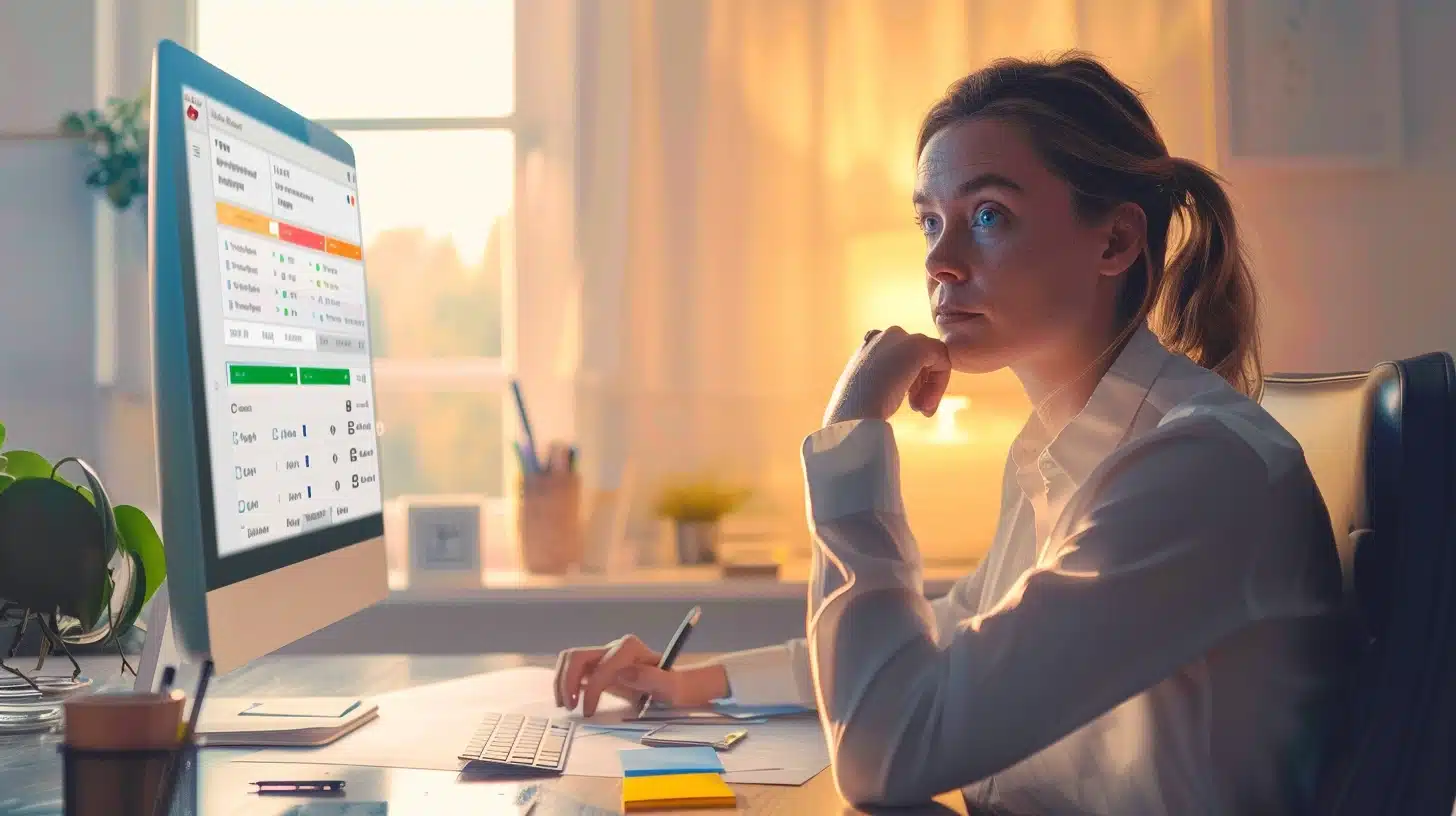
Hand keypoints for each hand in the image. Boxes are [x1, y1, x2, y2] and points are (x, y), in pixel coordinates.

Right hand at [552, 635, 728, 716]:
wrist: (672, 684)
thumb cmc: (672, 687)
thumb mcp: (670, 686)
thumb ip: (652, 678)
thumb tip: (625, 673)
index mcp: (630, 649)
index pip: (600, 669)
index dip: (591, 692)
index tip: (589, 713)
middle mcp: (613, 647)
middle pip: (577, 656)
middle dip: (567, 682)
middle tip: (569, 707)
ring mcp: (603, 654)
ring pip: (570, 659)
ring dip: (561, 681)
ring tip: (565, 705)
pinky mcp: (597, 665)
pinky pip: (573, 667)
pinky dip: (564, 682)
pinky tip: (568, 701)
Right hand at [823, 327, 951, 425]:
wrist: (854, 413)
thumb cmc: (855, 410)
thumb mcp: (864, 389)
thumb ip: (879, 380)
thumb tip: (895, 386)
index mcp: (869, 344)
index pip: (901, 356)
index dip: (910, 381)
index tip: (908, 404)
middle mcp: (885, 335)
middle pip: (919, 356)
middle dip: (921, 383)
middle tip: (917, 408)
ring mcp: (902, 338)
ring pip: (933, 358)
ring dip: (931, 387)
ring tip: (922, 410)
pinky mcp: (920, 347)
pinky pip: (943, 361)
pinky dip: (939, 385)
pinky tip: (926, 405)